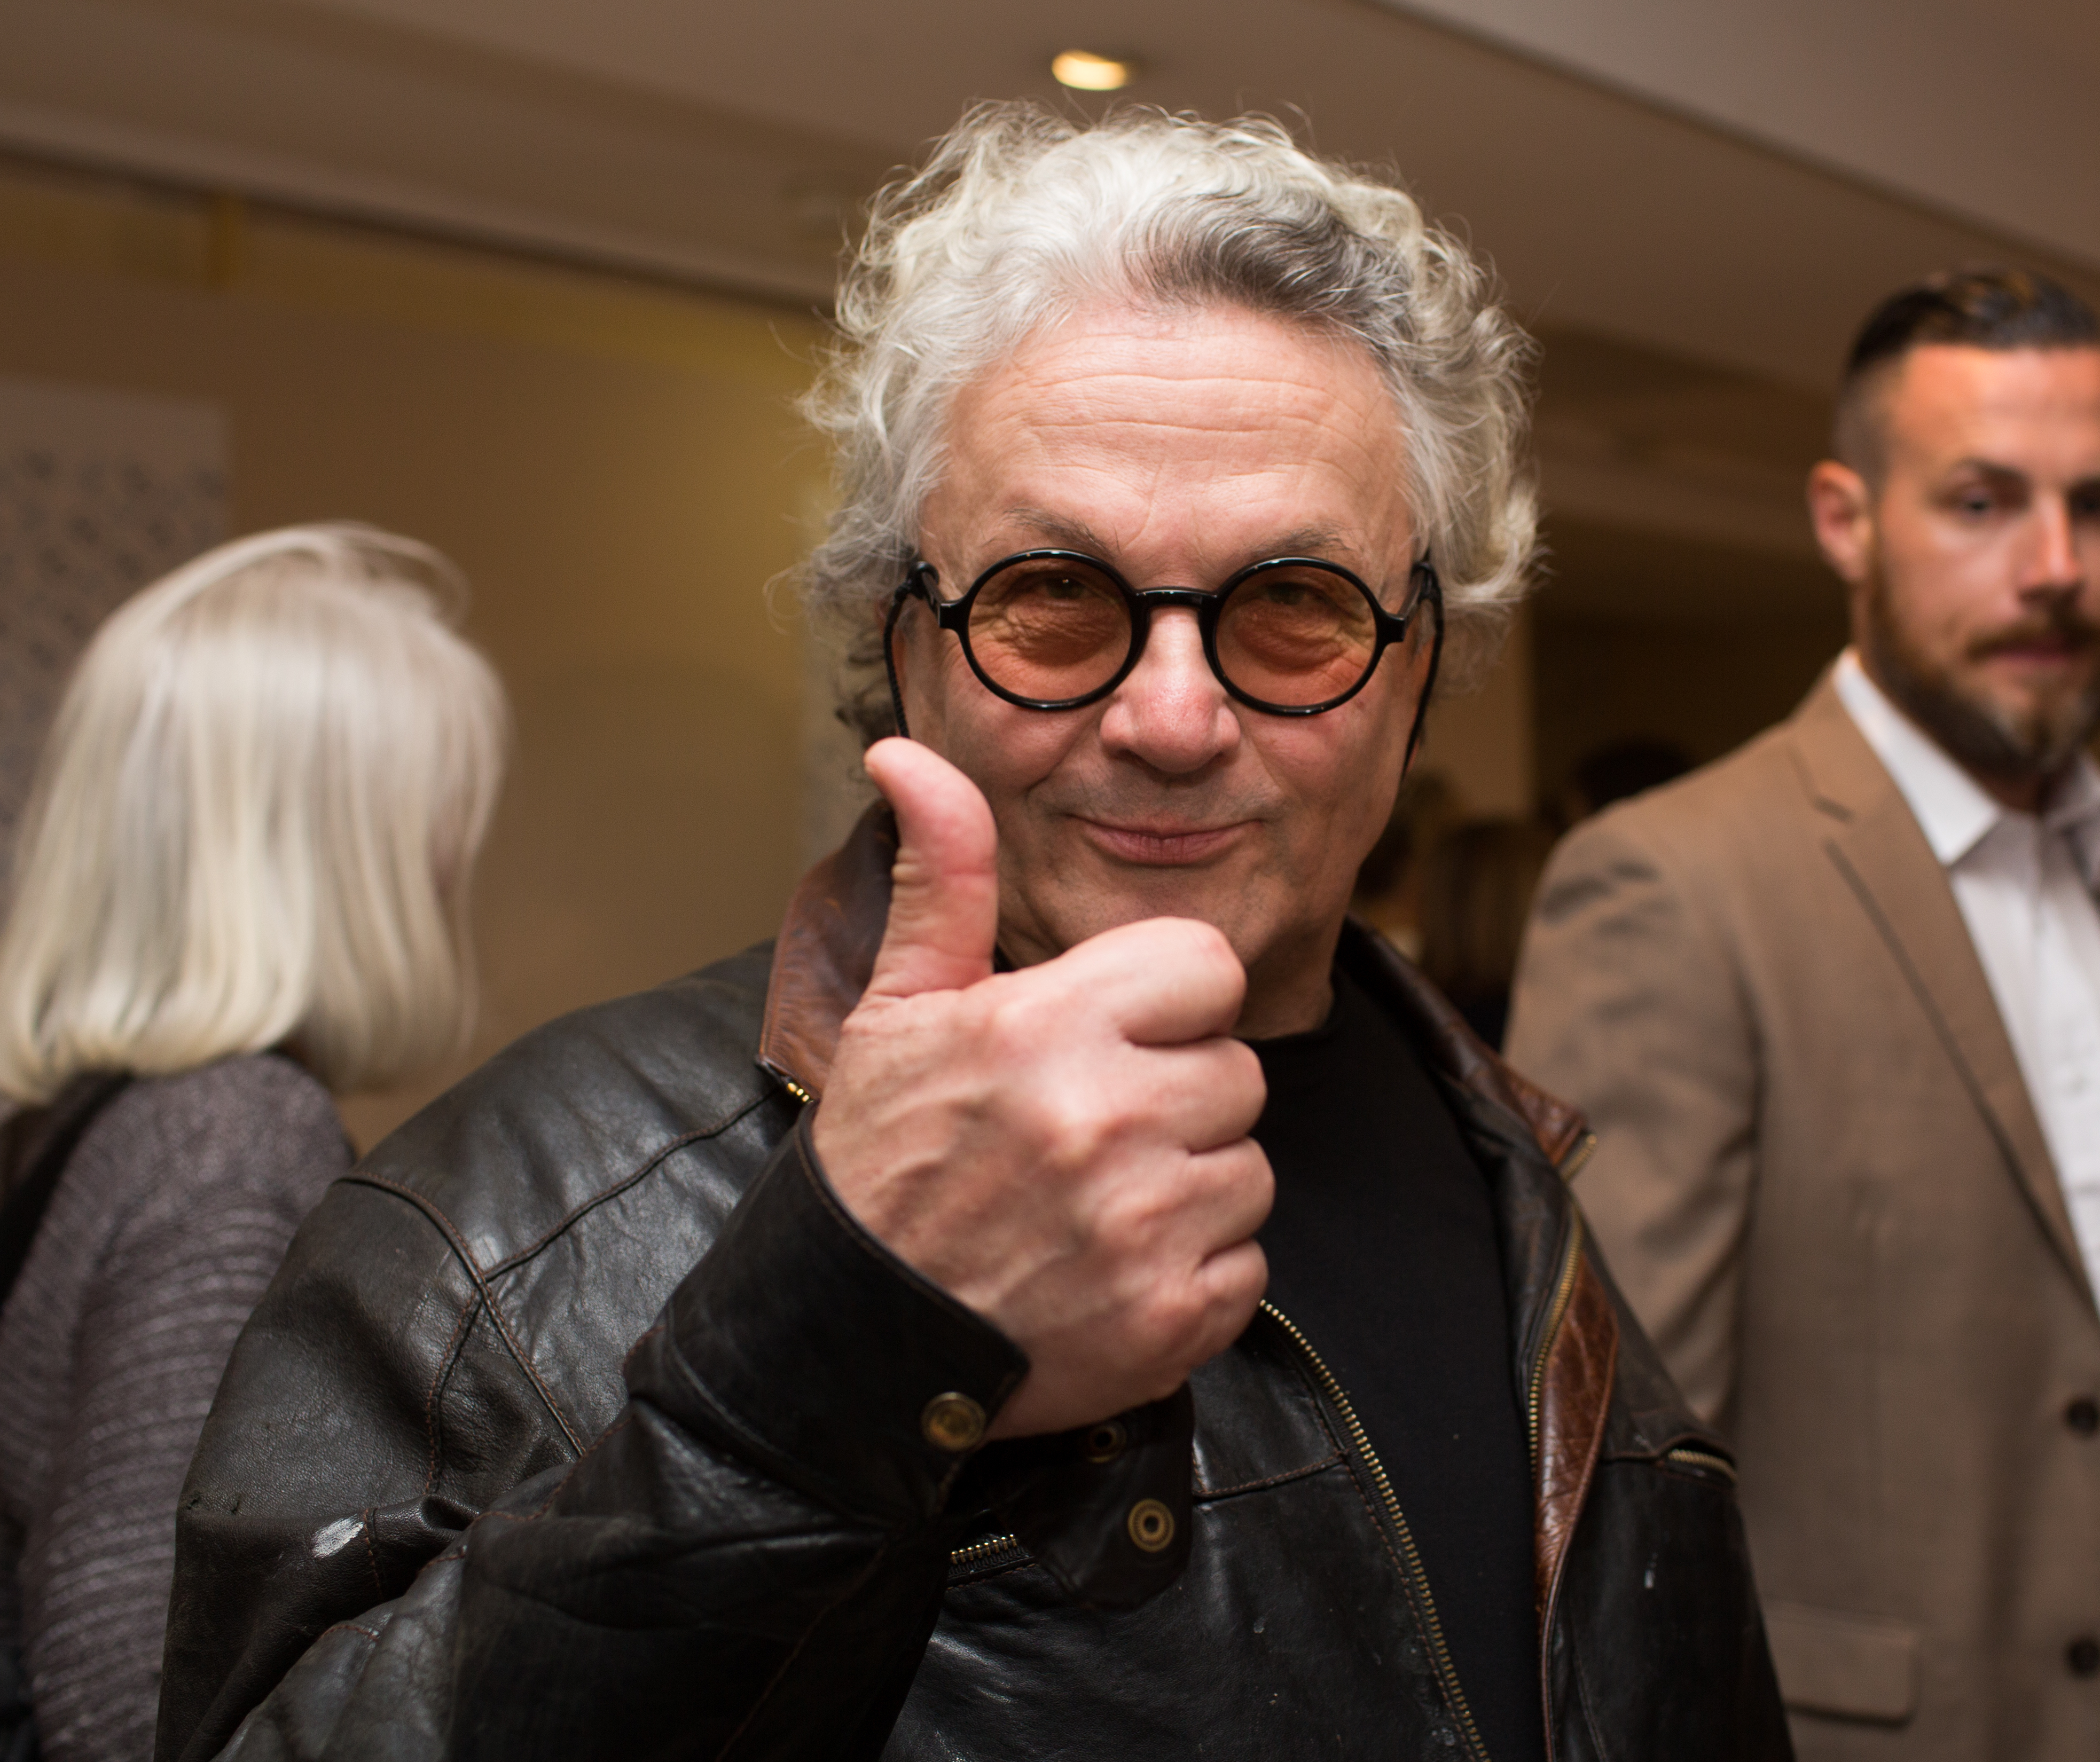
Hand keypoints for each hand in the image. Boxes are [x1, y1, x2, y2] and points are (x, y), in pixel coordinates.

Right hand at [811, 738, 1272, 1438]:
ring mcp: (1142, 1228)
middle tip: (1090, 1136)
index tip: (1108, 1040)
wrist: (848, 1345)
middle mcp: (1104, 1121)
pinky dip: (1194, 1277)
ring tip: (1095, 1206)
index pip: (1208, 968)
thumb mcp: (898, 1008)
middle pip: (1238, 1072)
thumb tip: (907, 754)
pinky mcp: (1170, 1320)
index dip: (1165, 1004)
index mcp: (1046, 1027)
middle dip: (1178, 1098)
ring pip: (1250, 1171)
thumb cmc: (879, 1165)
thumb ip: (941, 876)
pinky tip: (1113, 1273)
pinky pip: (1246, 1268)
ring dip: (1190, 1188)